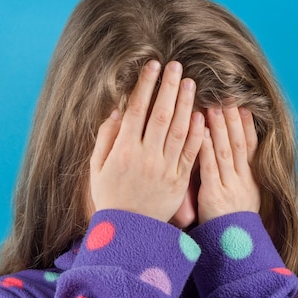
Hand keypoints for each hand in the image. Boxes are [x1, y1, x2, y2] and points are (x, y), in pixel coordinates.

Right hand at [90, 61, 204, 221]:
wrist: (128, 233)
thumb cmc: (109, 197)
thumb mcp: (97, 168)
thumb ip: (105, 138)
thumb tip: (117, 110)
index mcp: (124, 151)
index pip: (137, 110)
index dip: (146, 86)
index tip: (152, 66)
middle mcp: (146, 157)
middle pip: (160, 115)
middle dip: (168, 87)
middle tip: (176, 65)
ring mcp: (165, 169)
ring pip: (178, 130)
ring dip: (185, 104)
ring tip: (190, 83)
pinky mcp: (179, 182)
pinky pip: (190, 154)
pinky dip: (196, 134)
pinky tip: (201, 115)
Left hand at [197, 106, 259, 222]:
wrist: (234, 250)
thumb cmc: (232, 223)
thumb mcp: (243, 197)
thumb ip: (236, 176)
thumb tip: (233, 155)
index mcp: (250, 178)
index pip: (249, 145)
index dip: (246, 124)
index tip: (242, 104)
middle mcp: (243, 179)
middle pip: (238, 142)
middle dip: (232, 118)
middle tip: (226, 96)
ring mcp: (230, 186)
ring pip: (225, 150)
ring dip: (219, 127)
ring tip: (213, 106)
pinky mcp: (214, 195)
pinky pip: (210, 167)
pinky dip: (205, 148)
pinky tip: (200, 131)